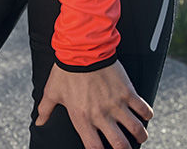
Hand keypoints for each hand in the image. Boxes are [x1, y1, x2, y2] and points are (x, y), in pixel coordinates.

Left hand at [35, 61, 153, 148]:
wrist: (81, 48)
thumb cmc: (66, 69)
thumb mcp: (52, 91)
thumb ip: (45, 109)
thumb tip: (39, 122)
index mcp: (82, 117)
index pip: (95, 148)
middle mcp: (101, 115)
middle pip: (121, 146)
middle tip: (125, 146)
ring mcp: (116, 104)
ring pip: (137, 131)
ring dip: (140, 135)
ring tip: (138, 134)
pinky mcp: (127, 92)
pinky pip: (144, 110)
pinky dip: (147, 115)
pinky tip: (144, 114)